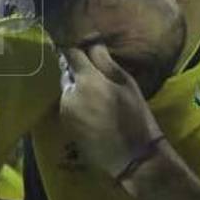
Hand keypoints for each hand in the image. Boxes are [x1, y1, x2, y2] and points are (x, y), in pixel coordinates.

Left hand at [59, 44, 163, 178]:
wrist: (131, 156)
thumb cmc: (134, 116)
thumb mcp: (127, 84)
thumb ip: (105, 62)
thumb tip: (92, 43)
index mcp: (86, 79)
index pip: (70, 53)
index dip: (73, 47)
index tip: (78, 44)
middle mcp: (69, 93)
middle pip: (67, 73)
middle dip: (78, 71)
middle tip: (97, 76)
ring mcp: (65, 112)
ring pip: (68, 90)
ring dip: (77, 88)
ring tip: (98, 97)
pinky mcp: (65, 126)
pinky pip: (69, 106)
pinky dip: (77, 104)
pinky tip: (94, 112)